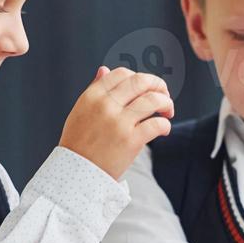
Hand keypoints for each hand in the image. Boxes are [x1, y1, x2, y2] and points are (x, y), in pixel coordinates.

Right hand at [59, 66, 174, 180]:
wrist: (76, 173)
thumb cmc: (79, 142)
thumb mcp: (81, 111)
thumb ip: (94, 90)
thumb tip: (104, 69)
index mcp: (93, 96)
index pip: (122, 73)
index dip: (139, 78)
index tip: (146, 88)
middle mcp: (106, 105)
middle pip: (141, 81)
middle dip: (158, 85)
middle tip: (164, 94)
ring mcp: (119, 123)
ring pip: (153, 100)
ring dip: (166, 102)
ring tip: (167, 111)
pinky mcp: (131, 140)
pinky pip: (157, 124)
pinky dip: (165, 124)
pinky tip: (163, 129)